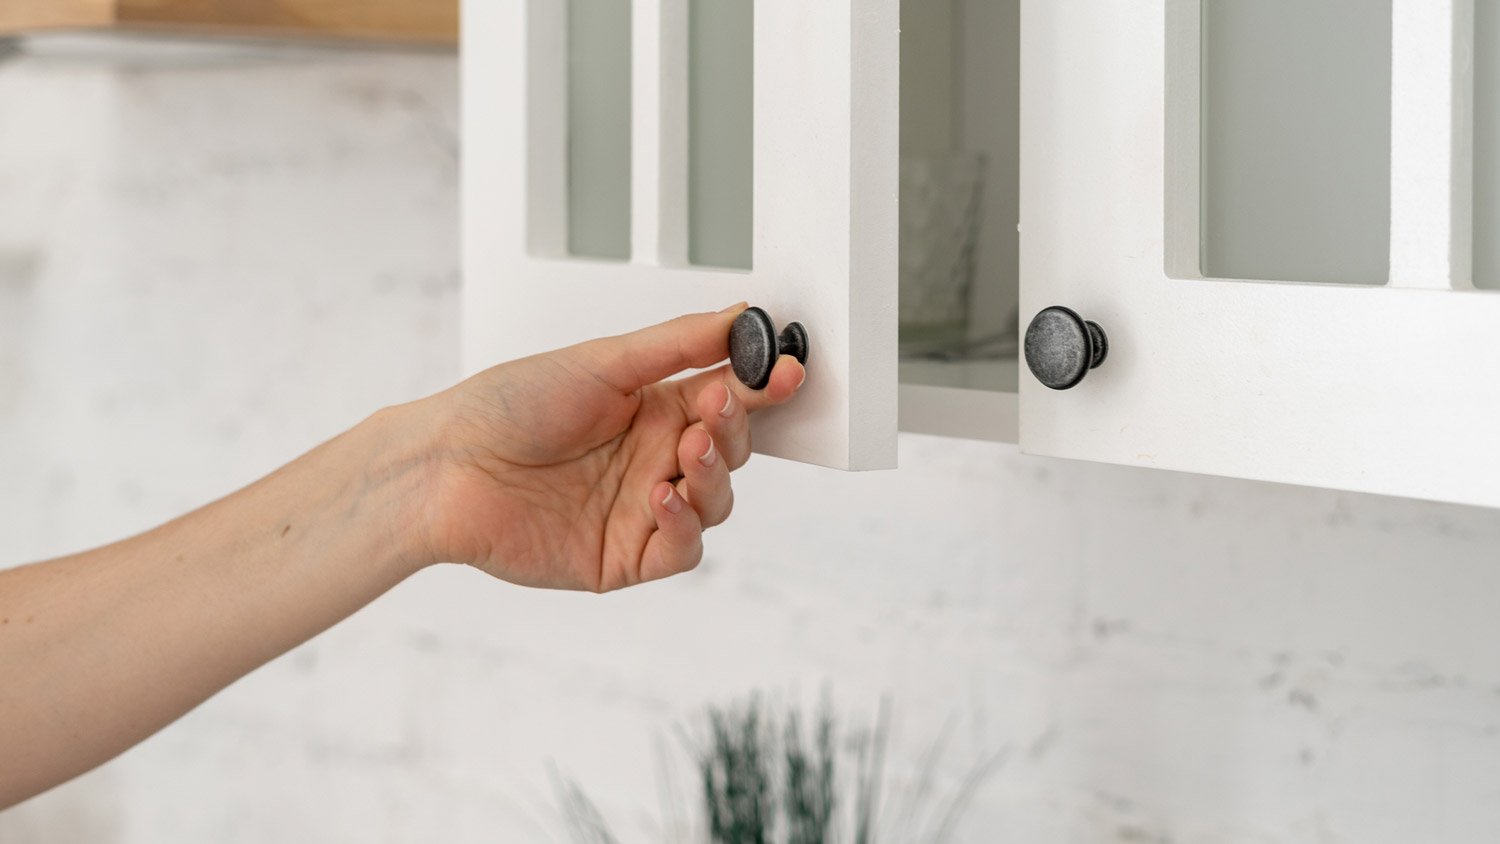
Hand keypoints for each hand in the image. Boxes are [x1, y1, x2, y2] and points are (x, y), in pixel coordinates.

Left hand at [417, 305, 805, 591]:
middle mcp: (654, 458)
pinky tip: (663, 498)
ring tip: (687, 452)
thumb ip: (677, 344)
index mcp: (654, 408)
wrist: (446, 464)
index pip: (727, 397)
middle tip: (718, 409)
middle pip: (730, 451)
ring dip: (714, 476)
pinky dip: (684, 525)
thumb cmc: (508, 405)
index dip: (762, 386)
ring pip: (716, 501)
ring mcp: (642, 509)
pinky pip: (680, 548)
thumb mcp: (603, 361)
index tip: (788, 370)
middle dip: (735, 429)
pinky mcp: (624, 557)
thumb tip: (740, 316)